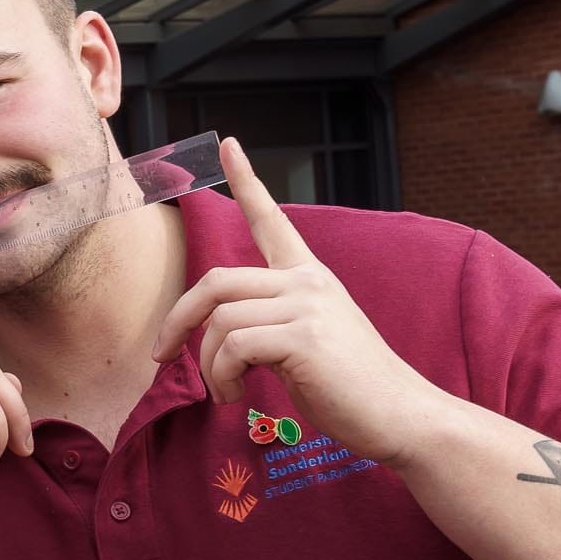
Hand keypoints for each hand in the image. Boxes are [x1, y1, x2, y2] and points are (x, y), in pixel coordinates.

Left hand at [150, 139, 450, 466]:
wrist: (399, 415)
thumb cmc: (350, 388)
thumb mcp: (306, 342)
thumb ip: (269, 324)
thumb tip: (219, 336)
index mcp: (309, 277)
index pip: (272, 220)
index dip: (246, 181)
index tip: (226, 144)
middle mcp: (308, 281)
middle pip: (215, 280)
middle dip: (178, 319)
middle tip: (161, 355)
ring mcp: (307, 305)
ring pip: (219, 320)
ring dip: (208, 365)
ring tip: (226, 391)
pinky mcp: (304, 337)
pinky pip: (233, 346)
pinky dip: (222, 376)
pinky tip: (238, 395)